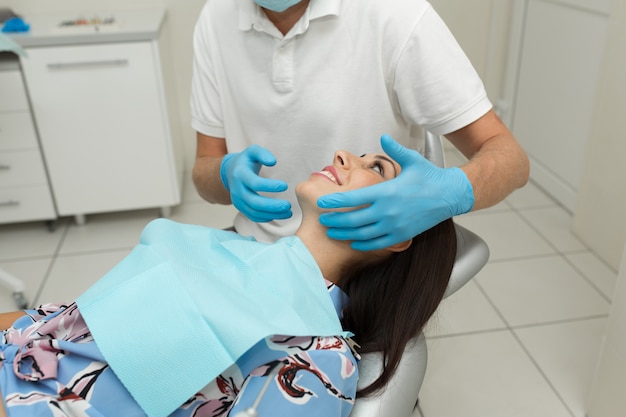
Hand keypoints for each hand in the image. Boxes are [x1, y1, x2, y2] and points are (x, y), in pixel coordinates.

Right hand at [220, 145, 291, 221]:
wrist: (231, 171)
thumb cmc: (246, 161)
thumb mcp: (253, 151)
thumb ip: (263, 154)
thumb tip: (273, 161)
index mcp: (240, 174)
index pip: (255, 183)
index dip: (270, 186)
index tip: (285, 186)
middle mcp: (237, 189)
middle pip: (254, 202)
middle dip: (272, 205)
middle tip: (288, 205)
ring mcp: (237, 201)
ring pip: (254, 212)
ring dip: (272, 214)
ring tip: (288, 212)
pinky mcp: (241, 208)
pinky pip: (253, 217)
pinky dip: (267, 218)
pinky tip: (280, 215)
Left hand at [317, 134, 473, 250]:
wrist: (451, 195)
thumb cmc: (430, 177)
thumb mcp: (412, 159)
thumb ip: (394, 149)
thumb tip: (383, 136)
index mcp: (387, 192)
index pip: (354, 198)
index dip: (336, 201)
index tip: (323, 202)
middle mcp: (389, 211)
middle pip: (354, 219)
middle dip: (335, 220)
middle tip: (322, 219)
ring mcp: (395, 225)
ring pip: (363, 234)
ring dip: (345, 234)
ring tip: (332, 232)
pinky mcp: (402, 235)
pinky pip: (378, 243)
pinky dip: (364, 244)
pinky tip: (354, 242)